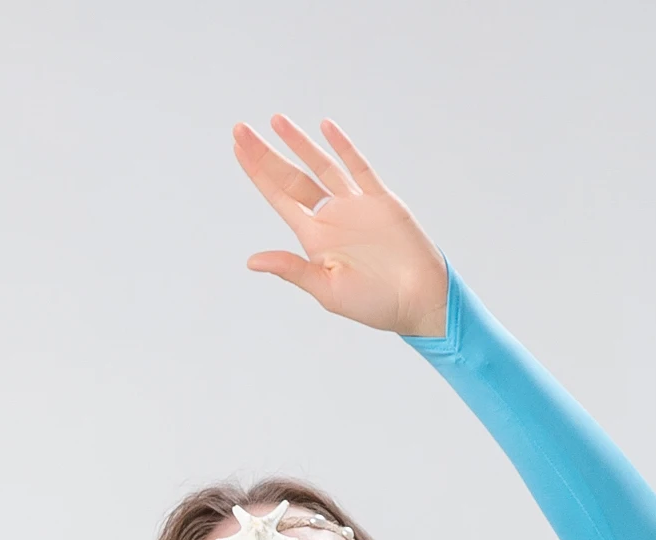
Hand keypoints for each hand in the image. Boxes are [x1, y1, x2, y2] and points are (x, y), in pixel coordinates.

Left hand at [233, 114, 448, 339]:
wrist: (419, 301)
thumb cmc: (374, 304)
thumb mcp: (327, 290)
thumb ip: (292, 270)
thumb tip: (253, 261)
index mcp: (315, 239)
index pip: (279, 198)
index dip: (257, 173)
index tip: (237, 148)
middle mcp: (331, 217)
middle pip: (292, 177)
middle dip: (266, 154)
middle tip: (240, 129)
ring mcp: (355, 205)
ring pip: (321, 165)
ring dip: (298, 143)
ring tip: (275, 120)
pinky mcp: (380, 199)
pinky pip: (358, 167)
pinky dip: (342, 147)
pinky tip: (326, 127)